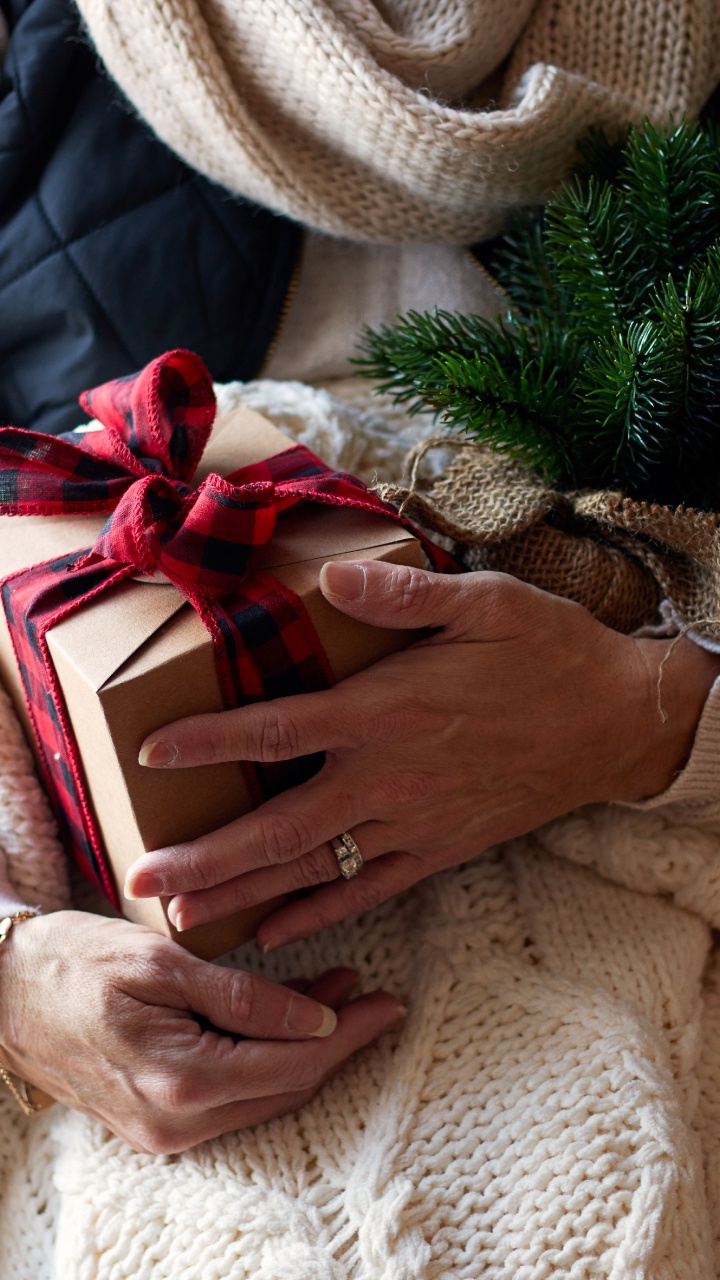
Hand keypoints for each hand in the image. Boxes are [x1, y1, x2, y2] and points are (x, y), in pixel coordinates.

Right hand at [0, 907, 403, 1151]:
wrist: (0, 993)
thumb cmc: (72, 962)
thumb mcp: (160, 962)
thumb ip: (243, 998)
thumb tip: (317, 1021)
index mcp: (181, 1081)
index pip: (294, 1063)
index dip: (347, 1032)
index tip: (385, 1002)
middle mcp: (177, 1123)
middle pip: (286, 1085)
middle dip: (336, 1040)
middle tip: (371, 995)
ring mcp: (164, 1130)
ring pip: (263, 1093)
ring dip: (305, 1048)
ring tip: (337, 995)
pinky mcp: (156, 1122)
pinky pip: (232, 1095)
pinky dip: (266, 1059)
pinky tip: (284, 1021)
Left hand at [126, 561, 719, 949]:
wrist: (619, 723)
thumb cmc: (550, 653)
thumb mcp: (485, 602)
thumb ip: (403, 595)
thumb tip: (332, 581)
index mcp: (389, 710)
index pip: (279, 728)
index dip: (209, 740)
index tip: (149, 754)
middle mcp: (391, 776)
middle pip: (281, 825)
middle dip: (207, 856)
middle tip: (143, 877)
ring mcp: (416, 822)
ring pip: (317, 868)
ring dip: (247, 895)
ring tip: (185, 918)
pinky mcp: (443, 848)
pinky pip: (372, 889)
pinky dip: (322, 912)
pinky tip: (279, 930)